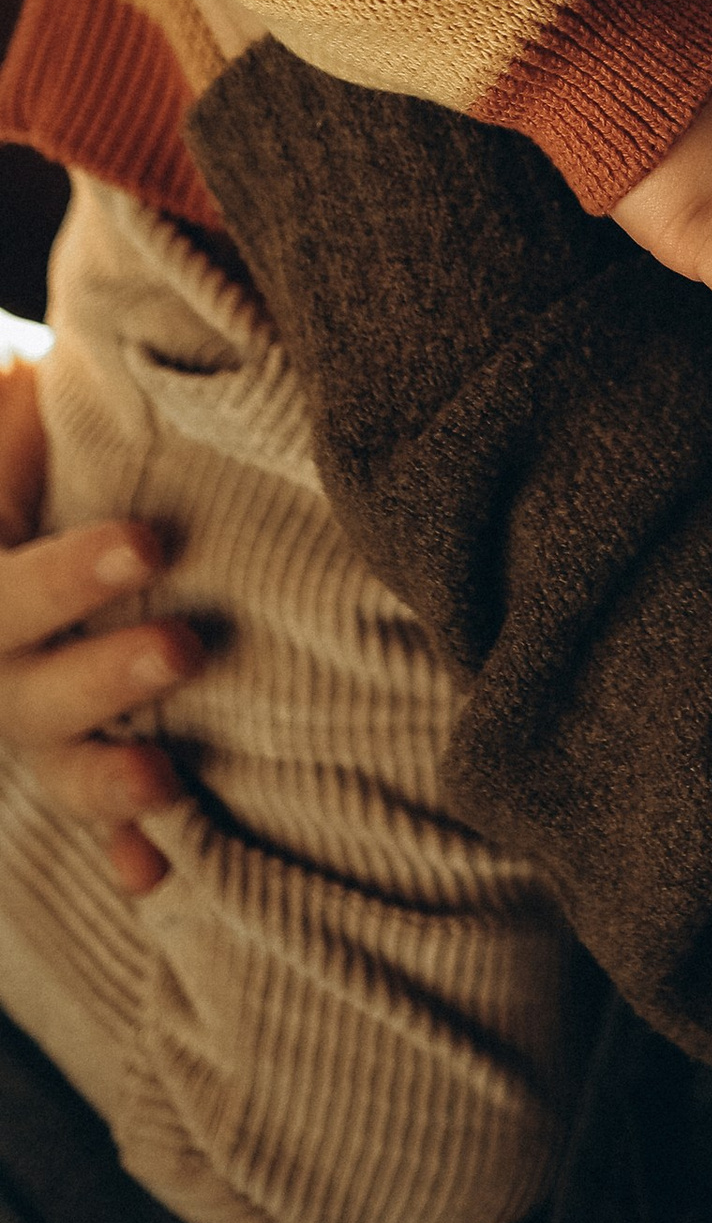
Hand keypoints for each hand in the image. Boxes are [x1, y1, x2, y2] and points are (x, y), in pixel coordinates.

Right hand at [0, 360, 201, 896]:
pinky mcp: (79, 733)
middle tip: (182, 650)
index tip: (147, 546)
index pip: (0, 595)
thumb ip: (18, 394)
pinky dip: (117, 839)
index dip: (63, 581)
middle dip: (95, 680)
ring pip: (49, 757)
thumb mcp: (16, 387)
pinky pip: (87, 803)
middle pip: (16, 691)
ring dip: (101, 781)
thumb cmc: (29, 408)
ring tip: (167, 783)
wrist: (32, 445)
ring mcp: (30, 699)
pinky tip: (152, 870)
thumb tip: (60, 352)